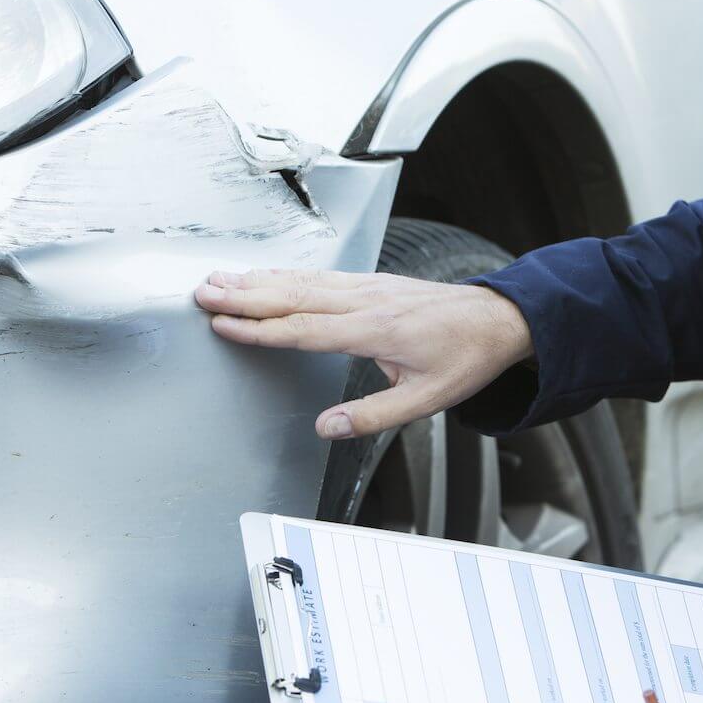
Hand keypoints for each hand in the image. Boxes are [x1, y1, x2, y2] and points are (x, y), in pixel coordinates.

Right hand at [192, 268, 533, 438]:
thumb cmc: (465, 357)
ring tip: (219, 279)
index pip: (304, 329)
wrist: (498, 319)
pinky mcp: (372, 281)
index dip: (260, 328)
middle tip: (203, 293)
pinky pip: (319, 275)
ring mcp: (368, 286)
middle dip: (244, 295)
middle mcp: (366, 301)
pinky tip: (265, 274)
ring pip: (302, 280)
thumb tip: (325, 428)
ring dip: (257, 279)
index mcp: (375, 330)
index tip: (224, 325)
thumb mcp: (425, 400)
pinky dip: (285, 274)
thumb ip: (372, 416)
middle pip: (293, 296)